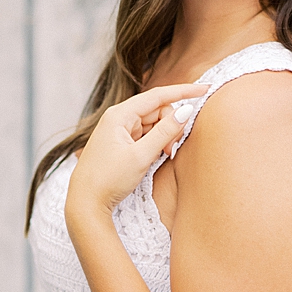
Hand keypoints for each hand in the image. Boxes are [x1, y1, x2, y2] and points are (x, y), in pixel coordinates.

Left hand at [66, 82, 209, 216]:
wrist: (85, 203)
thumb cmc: (108, 179)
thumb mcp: (141, 156)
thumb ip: (165, 132)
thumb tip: (186, 110)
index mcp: (119, 115)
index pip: (158, 96)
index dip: (183, 91)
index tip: (205, 88)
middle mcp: (118, 119)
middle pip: (156, 111)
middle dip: (171, 126)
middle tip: (173, 149)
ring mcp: (119, 131)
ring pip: (152, 124)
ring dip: (164, 137)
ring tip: (165, 156)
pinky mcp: (120, 144)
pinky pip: (145, 136)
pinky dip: (156, 143)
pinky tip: (158, 156)